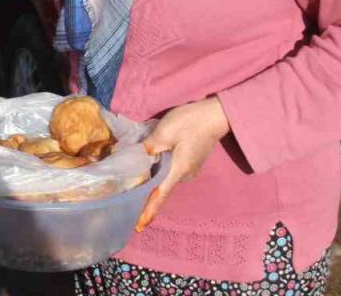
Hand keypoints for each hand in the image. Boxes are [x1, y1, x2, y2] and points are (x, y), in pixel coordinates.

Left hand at [135, 96, 230, 231]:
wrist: (215, 115)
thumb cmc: (190, 122)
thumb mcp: (164, 132)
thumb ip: (147, 148)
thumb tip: (132, 159)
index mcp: (178, 170)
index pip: (160, 195)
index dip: (148, 211)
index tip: (139, 226)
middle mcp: (185, 175)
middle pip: (161, 187)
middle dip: (145, 193)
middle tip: (125, 198)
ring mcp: (190, 170)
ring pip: (166, 177)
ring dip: (152, 179)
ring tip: (134, 181)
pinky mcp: (191, 162)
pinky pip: (171, 170)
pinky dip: (160, 171)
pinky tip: (150, 166)